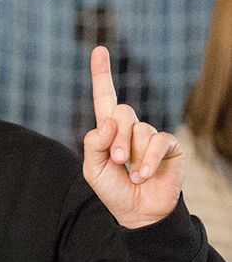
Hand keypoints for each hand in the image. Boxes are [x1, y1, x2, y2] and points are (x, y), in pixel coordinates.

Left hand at [82, 46, 182, 227]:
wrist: (138, 211)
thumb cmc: (114, 190)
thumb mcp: (93, 170)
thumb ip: (93, 144)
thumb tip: (107, 123)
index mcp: (108, 131)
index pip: (104, 98)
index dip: (101, 74)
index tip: (98, 49)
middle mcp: (130, 128)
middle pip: (120, 112)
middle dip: (115, 138)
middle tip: (116, 160)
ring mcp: (150, 136)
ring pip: (138, 129)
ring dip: (131, 154)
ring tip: (131, 173)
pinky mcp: (169, 146)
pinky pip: (157, 142)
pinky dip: (147, 161)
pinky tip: (143, 176)